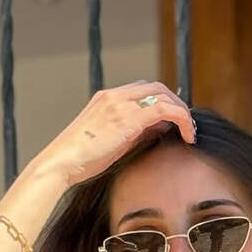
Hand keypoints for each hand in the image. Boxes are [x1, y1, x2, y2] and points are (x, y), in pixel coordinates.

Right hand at [27, 80, 195, 190]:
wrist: (62, 164)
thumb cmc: (81, 160)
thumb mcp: (110, 141)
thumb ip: (134, 131)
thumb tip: (160, 128)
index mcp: (106, 98)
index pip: (142, 89)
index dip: (162, 100)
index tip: (173, 120)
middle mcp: (114, 95)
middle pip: (156, 87)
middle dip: (175, 102)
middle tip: (186, 124)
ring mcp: (120, 104)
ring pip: (163, 94)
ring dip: (181, 110)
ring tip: (189, 131)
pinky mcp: (128, 118)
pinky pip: (164, 109)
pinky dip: (181, 118)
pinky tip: (187, 136)